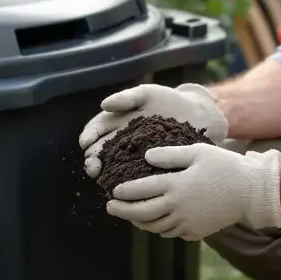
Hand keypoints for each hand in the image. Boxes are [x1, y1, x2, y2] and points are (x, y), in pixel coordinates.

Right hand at [79, 83, 227, 177]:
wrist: (194, 115)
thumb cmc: (168, 101)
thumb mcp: (146, 95)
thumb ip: (126, 98)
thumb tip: (103, 105)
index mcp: (116, 122)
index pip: (96, 130)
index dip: (88, 136)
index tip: (86, 142)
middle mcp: (120, 141)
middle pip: (99, 151)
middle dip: (92, 159)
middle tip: (92, 166)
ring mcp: (132, 156)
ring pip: (112, 166)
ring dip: (103, 172)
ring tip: (100, 176)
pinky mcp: (146, 168)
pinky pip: (132, 176)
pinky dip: (123, 181)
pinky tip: (119, 185)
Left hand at [105, 143, 280, 240]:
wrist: (250, 192)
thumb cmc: (224, 167)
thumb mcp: (197, 152)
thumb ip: (170, 156)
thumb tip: (146, 157)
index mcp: (176, 185)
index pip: (141, 191)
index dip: (124, 192)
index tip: (113, 191)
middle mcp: (177, 207)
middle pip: (142, 213)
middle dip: (123, 211)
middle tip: (111, 207)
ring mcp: (186, 222)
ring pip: (155, 227)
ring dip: (139, 222)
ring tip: (131, 216)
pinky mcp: (195, 232)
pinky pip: (171, 233)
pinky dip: (159, 228)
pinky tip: (155, 222)